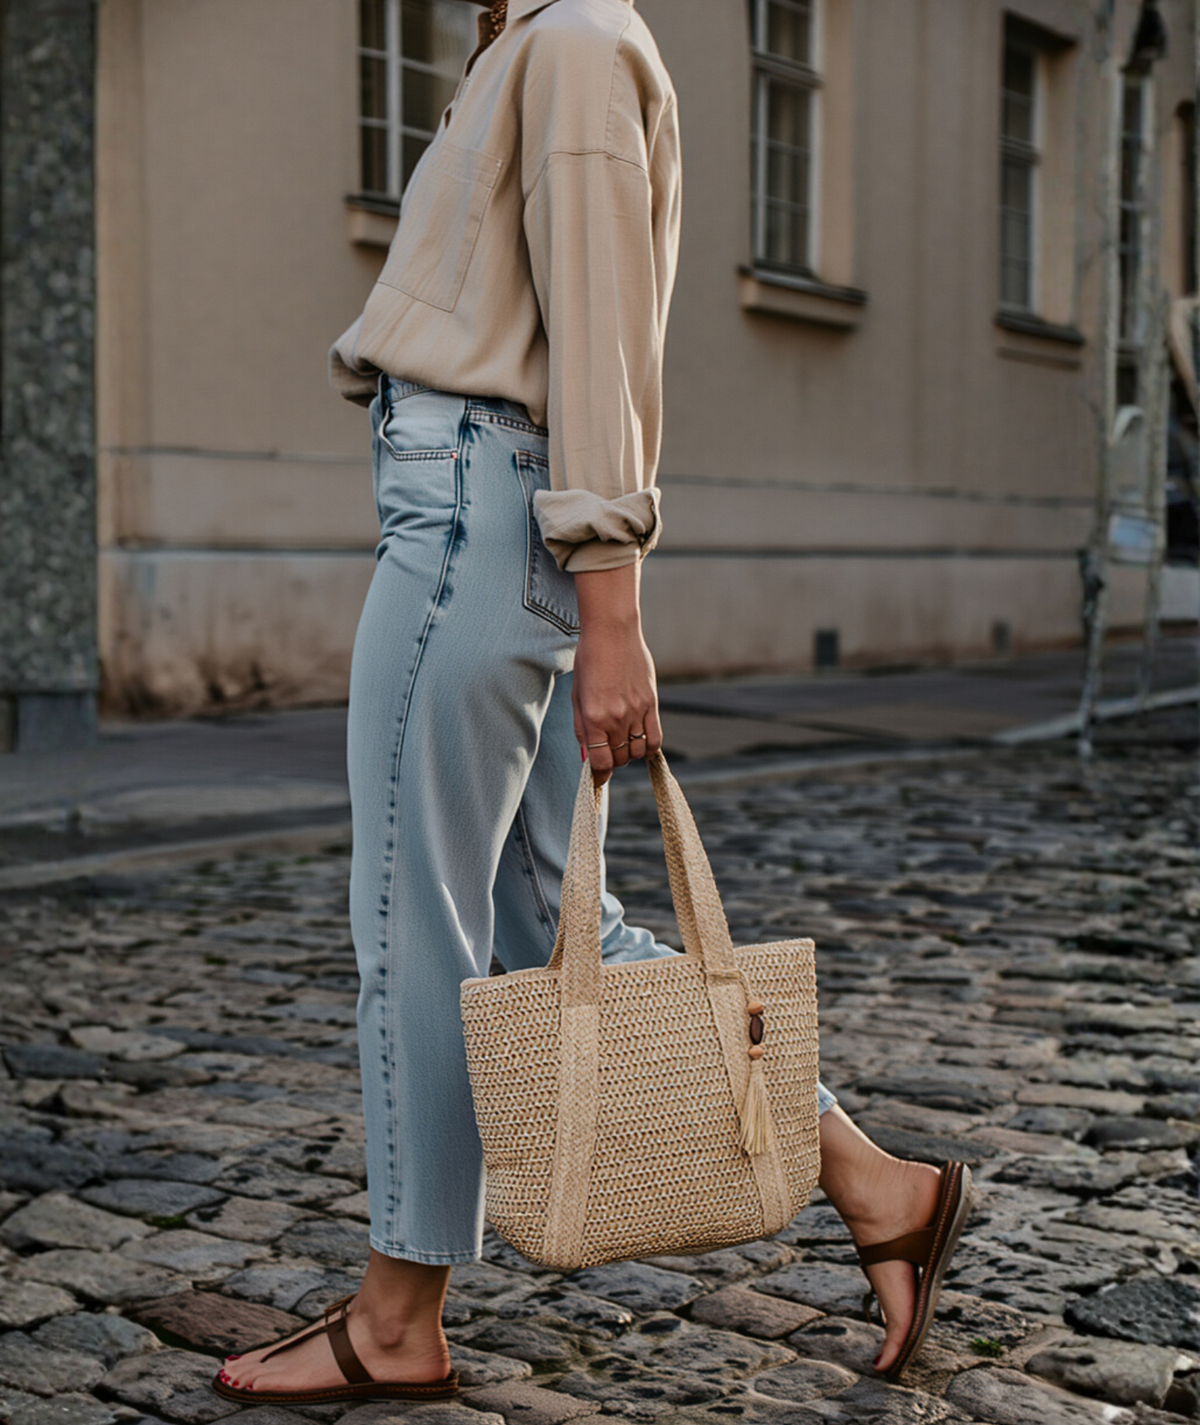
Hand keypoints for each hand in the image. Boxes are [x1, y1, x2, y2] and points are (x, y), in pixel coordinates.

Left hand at [572, 564, 663, 786]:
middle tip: (606, 751)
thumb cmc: (589, 661)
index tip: (597, 778)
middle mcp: (617, 718)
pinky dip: (648, 748)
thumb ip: (582, 729)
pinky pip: (655, 738)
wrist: (613, 632)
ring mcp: (637, 711)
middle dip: (612, 761)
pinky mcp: (652, 703)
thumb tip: (586, 757)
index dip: (598, 775)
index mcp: (594, 717)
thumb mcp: (577, 696)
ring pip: (637, 752)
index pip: (600, 762)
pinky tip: (640, 743)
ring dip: (629, 754)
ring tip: (621, 742)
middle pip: (619, 758)